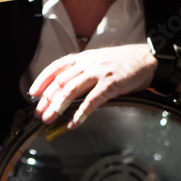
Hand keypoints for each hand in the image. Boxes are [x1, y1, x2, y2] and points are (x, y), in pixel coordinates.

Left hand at [28, 44, 157, 128]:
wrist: (146, 59)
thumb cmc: (122, 62)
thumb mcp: (98, 60)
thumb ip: (82, 71)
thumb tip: (64, 87)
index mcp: (83, 58)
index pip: (56, 67)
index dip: (42, 80)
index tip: (33, 94)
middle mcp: (88, 64)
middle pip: (60, 82)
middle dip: (47, 100)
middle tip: (39, 114)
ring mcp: (99, 73)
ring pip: (71, 90)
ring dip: (58, 106)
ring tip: (49, 119)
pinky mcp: (111, 84)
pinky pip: (92, 101)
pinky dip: (81, 113)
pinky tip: (74, 123)